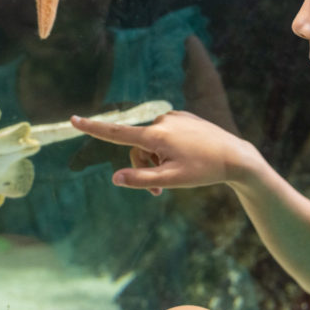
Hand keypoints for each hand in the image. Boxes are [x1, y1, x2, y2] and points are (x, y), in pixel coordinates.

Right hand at [70, 110, 252, 195]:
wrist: (236, 156)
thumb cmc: (204, 170)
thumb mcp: (171, 180)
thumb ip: (141, 180)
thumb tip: (114, 177)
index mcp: (156, 135)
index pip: (116, 132)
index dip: (92, 128)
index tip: (73, 119)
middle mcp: (162, 121)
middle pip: (137, 148)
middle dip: (143, 168)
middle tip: (158, 192)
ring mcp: (174, 117)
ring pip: (152, 142)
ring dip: (157, 160)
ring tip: (177, 173)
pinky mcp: (184, 117)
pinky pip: (166, 134)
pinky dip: (169, 149)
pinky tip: (188, 157)